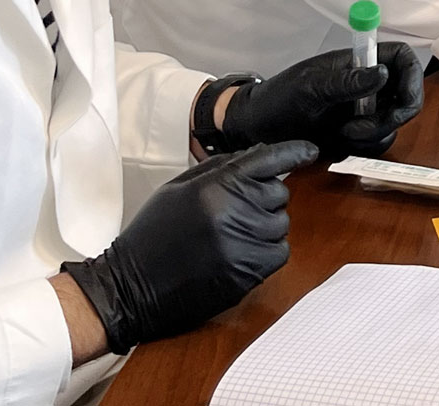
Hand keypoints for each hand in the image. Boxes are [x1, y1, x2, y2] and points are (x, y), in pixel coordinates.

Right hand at [61, 140, 317, 354]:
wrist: (129, 287)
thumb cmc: (154, 233)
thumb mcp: (179, 188)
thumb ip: (221, 168)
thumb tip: (260, 153)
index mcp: (214, 187)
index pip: (267, 160)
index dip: (294, 152)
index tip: (310, 151)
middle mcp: (232, 213)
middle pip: (278, 192)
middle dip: (264, 198)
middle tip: (234, 211)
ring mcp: (242, 246)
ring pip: (281, 223)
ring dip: (266, 226)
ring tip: (231, 235)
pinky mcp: (247, 274)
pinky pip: (280, 252)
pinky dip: (268, 251)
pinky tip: (239, 253)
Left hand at [221, 44, 423, 160]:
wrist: (258, 129)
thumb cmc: (279, 98)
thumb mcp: (311, 87)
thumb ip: (348, 82)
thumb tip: (384, 73)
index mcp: (360, 62)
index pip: (403, 58)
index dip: (413, 76)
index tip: (403, 98)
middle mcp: (369, 85)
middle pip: (407, 96)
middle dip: (392, 116)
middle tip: (362, 128)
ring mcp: (365, 111)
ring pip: (394, 124)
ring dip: (373, 134)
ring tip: (342, 133)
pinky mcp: (358, 134)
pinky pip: (378, 143)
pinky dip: (364, 147)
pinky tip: (340, 142)